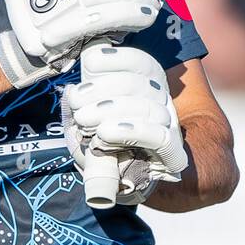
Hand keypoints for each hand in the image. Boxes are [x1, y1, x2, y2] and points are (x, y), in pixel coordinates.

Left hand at [60, 43, 187, 204]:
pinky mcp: (173, 154)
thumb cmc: (101, 148)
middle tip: (76, 101)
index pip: (140, 62)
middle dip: (103, 87)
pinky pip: (159, 137)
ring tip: (84, 120)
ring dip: (111, 110)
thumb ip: (78, 106)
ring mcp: (168, 127)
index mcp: (144, 86)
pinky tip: (106, 133)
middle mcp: (161, 102)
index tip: (89, 62)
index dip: (116, 58)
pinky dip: (131, 131)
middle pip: (140, 83)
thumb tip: (71, 90)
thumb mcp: (82, 123)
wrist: (121, 186)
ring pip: (148, 107)